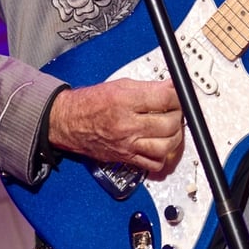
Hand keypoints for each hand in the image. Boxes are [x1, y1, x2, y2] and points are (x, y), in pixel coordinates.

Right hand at [48, 78, 183, 173]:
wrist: (69, 122)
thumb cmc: (91, 103)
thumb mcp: (120, 85)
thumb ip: (148, 87)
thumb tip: (172, 88)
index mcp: (125, 101)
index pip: (164, 98)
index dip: (178, 95)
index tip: (180, 92)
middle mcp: (127, 125)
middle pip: (169, 123)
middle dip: (179, 114)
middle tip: (177, 108)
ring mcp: (128, 145)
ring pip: (166, 146)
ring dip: (175, 136)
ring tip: (172, 127)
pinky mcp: (127, 158)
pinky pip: (154, 164)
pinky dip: (164, 156)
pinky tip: (162, 144)